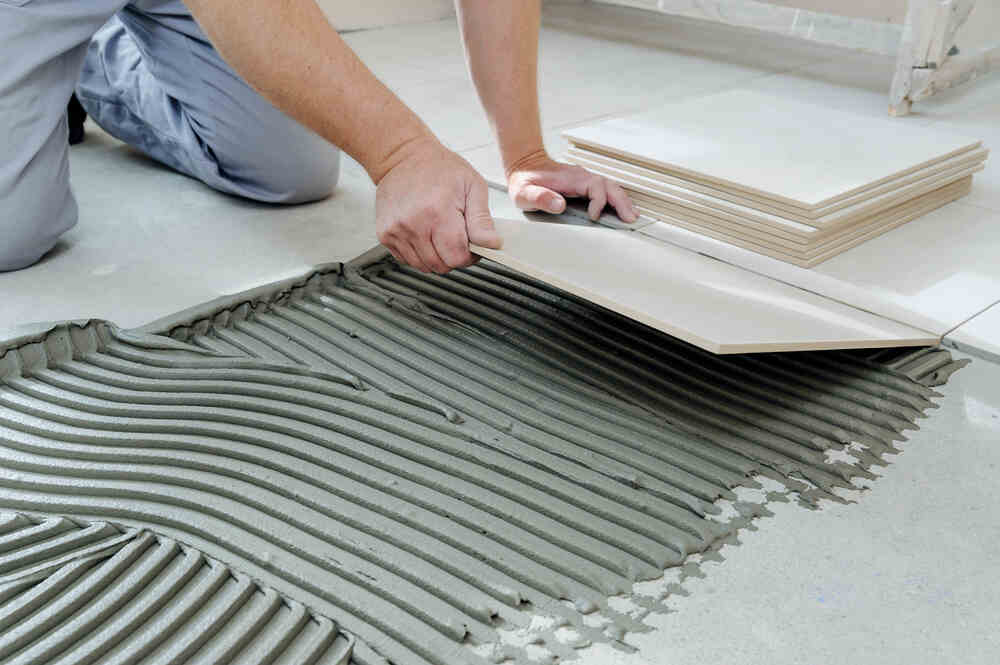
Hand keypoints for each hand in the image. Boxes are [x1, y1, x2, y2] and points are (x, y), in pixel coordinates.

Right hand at [375, 137, 502, 272]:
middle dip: (453, 256)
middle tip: (456, 235)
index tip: (471, 244)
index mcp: (438, 212)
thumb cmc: (440, 169)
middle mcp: (413, 224)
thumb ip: (482, 220)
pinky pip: (408, 260)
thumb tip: (492, 244)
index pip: (457, 257)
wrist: (404, 157)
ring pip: (424, 266)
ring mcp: (395, 231)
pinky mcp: (385, 235)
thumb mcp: (472, 186)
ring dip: (436, 256)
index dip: (469, 255)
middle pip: (441, 265)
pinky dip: (420, 253)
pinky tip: (424, 233)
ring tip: (439, 232)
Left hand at [506, 149, 637, 221]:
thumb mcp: (524, 192)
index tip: (593, 216)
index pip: (594, 186)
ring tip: (632, 216)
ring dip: (623, 200)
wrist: (524, 165)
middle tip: (630, 218)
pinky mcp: (585, 184)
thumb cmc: (524, 180)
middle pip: (609, 185)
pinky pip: (606, 189)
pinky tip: (622, 209)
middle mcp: (581, 176)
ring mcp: (584, 179)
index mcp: (570, 178)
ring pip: (611, 186)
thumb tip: (559, 204)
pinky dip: (617, 198)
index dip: (598, 201)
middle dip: (621, 201)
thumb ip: (540, 197)